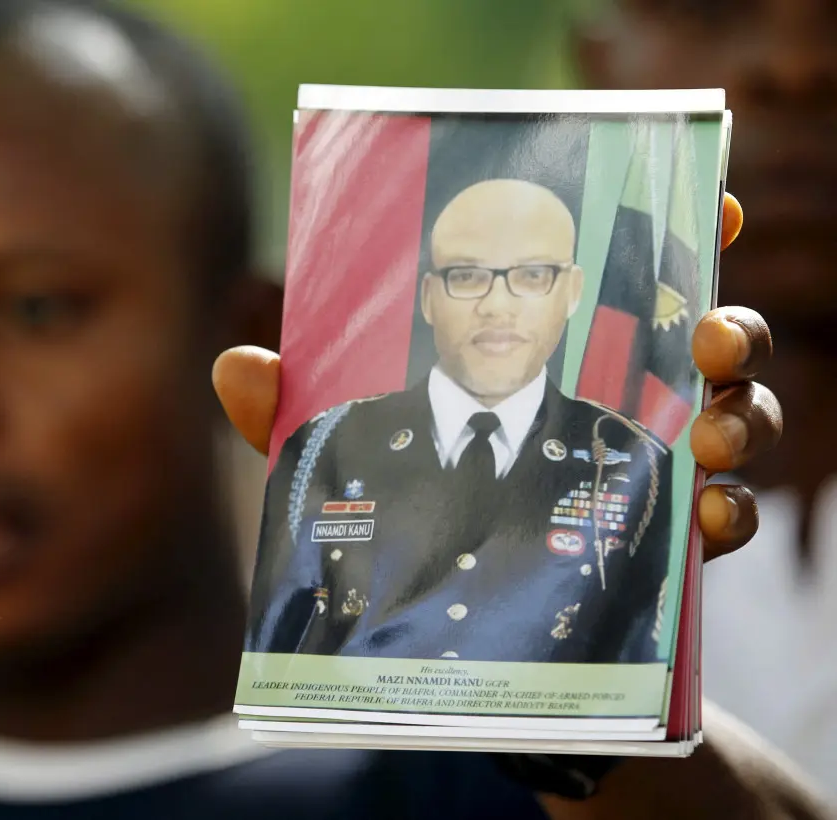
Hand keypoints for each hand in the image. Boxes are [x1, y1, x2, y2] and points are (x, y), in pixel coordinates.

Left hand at [213, 193, 780, 561]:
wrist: (440, 617)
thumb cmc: (396, 504)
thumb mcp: (341, 449)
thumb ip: (293, 408)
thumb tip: (238, 363)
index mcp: (560, 352)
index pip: (633, 278)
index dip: (687, 236)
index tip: (718, 208)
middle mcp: (619, 400)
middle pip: (709, 343)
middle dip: (728, 327)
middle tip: (707, 338)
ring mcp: (649, 471)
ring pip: (737, 421)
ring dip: (740, 417)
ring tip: (706, 435)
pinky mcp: (661, 546)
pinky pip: (721, 521)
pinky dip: (728, 514)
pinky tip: (709, 518)